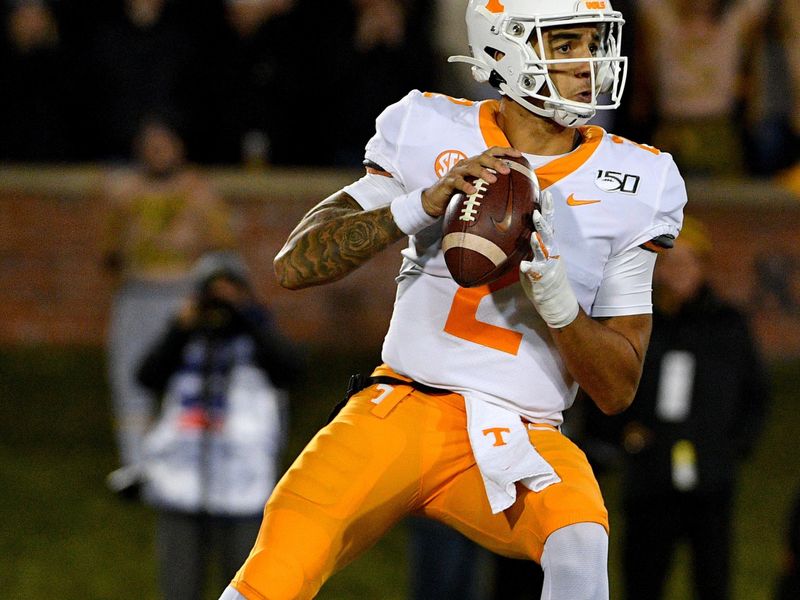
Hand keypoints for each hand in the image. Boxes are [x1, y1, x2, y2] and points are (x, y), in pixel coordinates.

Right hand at [420, 146, 521, 217]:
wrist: (436, 199)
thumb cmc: (459, 191)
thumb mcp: (476, 185)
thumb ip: (489, 184)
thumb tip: (512, 190)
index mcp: (475, 162)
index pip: (492, 151)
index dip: (505, 151)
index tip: (519, 154)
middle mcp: (467, 164)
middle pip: (483, 157)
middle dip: (496, 162)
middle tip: (507, 170)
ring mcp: (457, 171)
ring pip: (471, 167)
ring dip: (483, 172)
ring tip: (493, 179)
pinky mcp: (448, 182)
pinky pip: (457, 182)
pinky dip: (465, 186)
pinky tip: (473, 191)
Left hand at [519, 190, 578, 327]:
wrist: (555, 300)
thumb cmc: (542, 275)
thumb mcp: (537, 255)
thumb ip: (532, 242)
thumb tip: (519, 227)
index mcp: (548, 244)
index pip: (548, 223)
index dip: (547, 208)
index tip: (546, 193)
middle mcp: (550, 251)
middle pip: (548, 231)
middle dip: (545, 218)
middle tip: (541, 205)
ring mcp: (547, 264)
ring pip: (543, 250)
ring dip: (538, 241)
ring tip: (533, 233)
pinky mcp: (541, 277)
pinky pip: (534, 272)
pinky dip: (529, 268)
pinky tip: (523, 265)